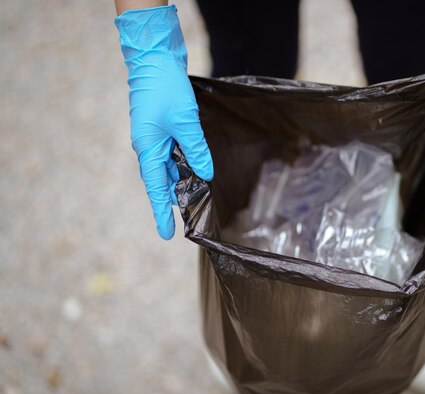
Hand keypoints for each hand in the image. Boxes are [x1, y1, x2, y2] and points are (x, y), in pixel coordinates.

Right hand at [115, 5, 212, 238]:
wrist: (155, 57)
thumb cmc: (166, 88)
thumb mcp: (185, 122)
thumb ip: (196, 149)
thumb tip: (205, 173)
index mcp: (148, 148)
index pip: (156, 188)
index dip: (161, 212)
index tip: (166, 234)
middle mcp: (148, 146)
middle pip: (163, 179)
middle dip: (177, 196)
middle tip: (194, 213)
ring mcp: (154, 136)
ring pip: (170, 165)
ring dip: (183, 178)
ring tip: (199, 193)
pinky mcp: (162, 126)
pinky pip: (172, 151)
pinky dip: (184, 160)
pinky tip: (197, 165)